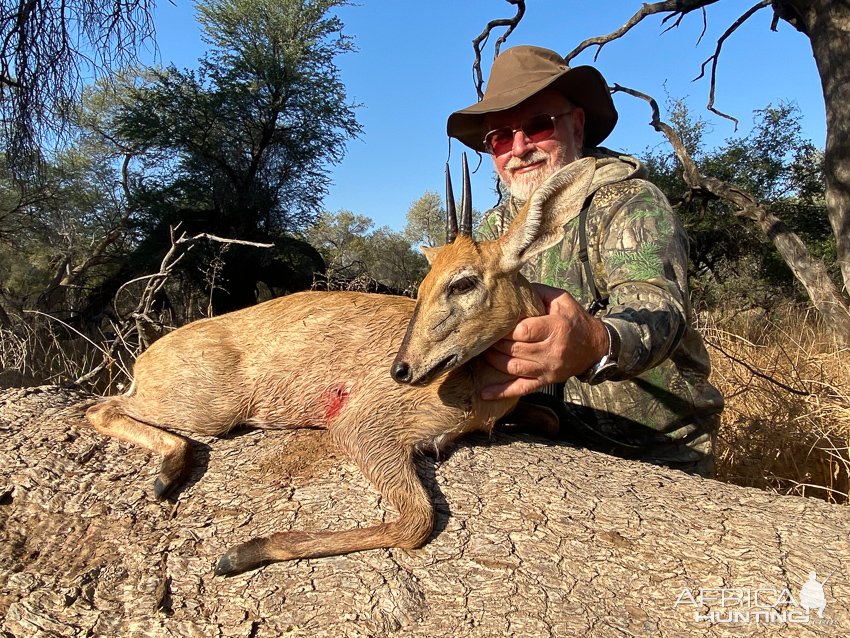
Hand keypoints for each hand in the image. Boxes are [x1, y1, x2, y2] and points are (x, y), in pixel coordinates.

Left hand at [481, 284, 608, 399]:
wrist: (595, 347)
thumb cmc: (574, 320)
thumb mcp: (561, 300)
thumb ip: (537, 292)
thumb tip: (511, 285)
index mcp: (556, 328)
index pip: (524, 331)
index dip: (505, 328)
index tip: (493, 322)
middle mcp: (552, 351)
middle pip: (515, 349)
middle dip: (495, 343)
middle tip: (481, 336)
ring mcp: (548, 368)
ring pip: (514, 368)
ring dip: (494, 361)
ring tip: (481, 352)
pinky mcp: (545, 380)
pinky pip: (521, 388)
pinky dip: (502, 392)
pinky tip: (484, 393)